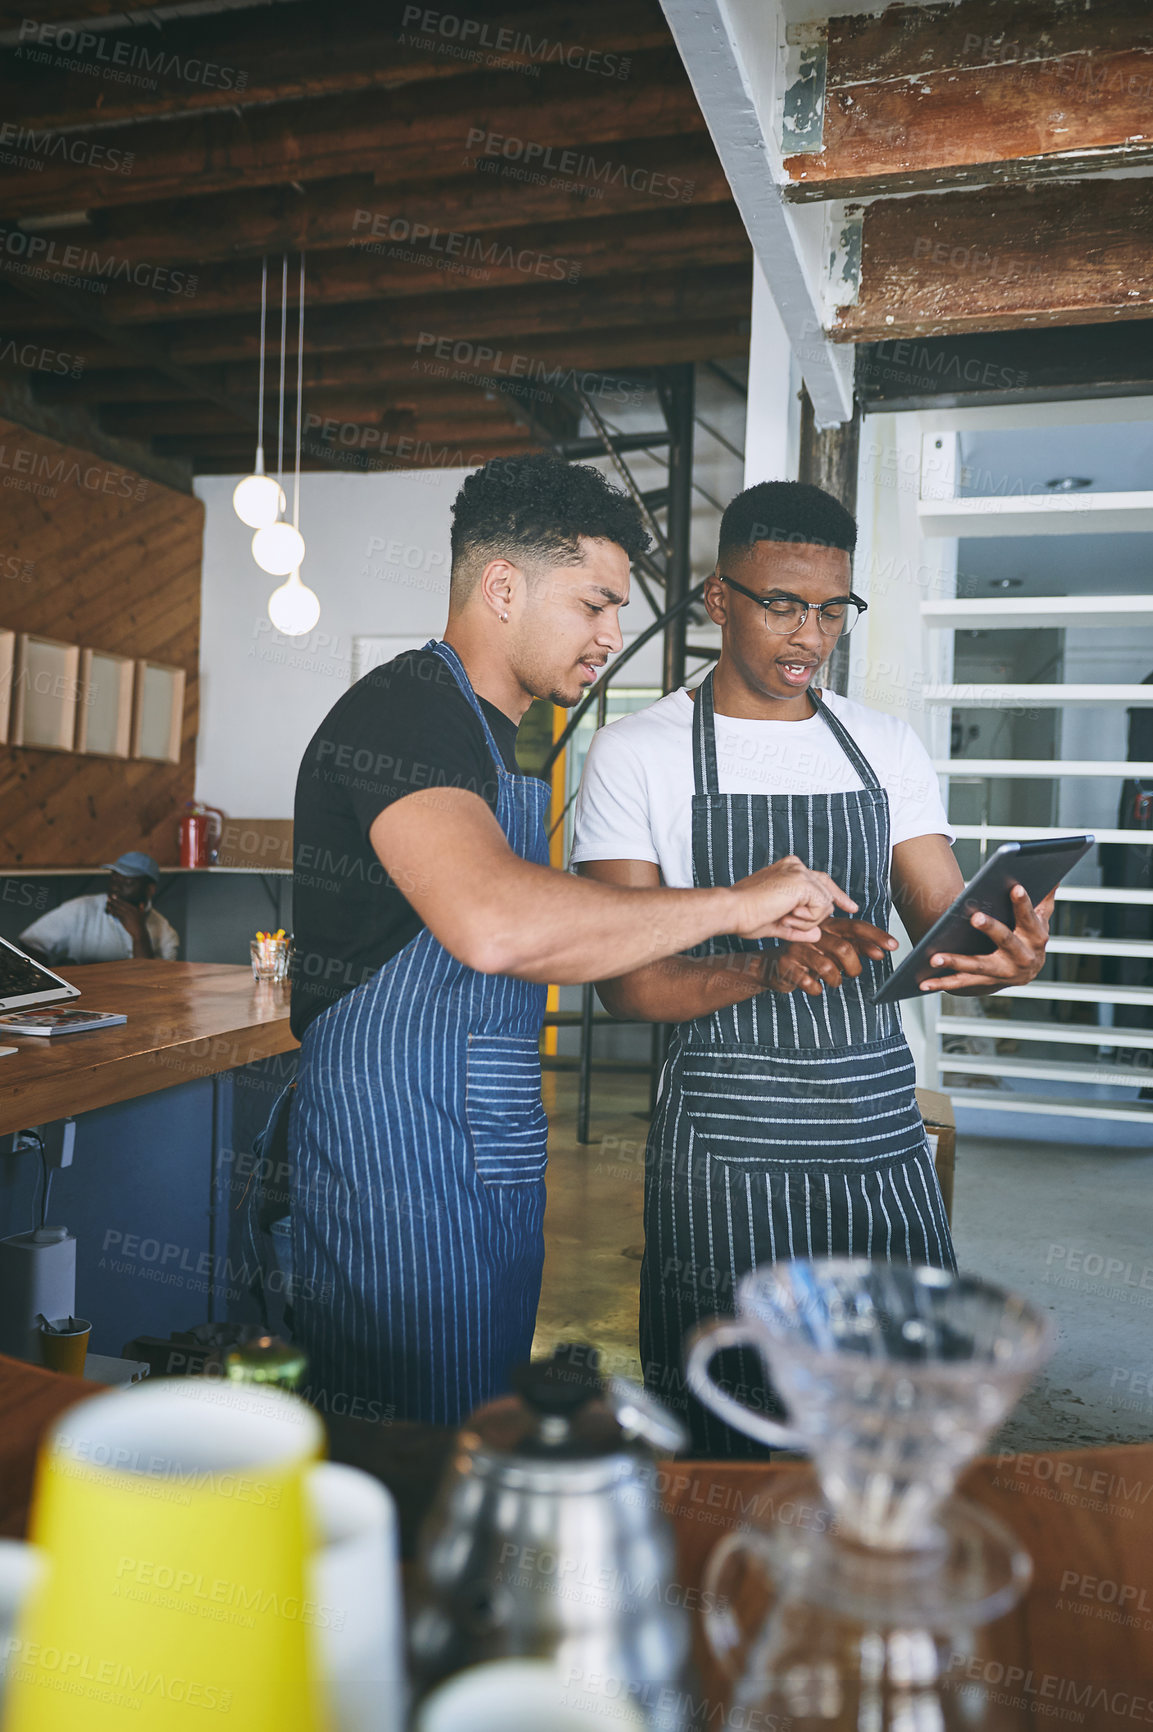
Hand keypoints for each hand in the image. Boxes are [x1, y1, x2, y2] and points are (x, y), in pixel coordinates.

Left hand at [107, 894, 146, 939]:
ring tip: (107, 904)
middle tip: (108, 898)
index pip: (125, 903)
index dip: (118, 899)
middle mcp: (130, 911)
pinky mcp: (123, 921)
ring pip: (117, 910)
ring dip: (112, 907)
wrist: (139, 931)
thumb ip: (141, 908)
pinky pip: (117, 915)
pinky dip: (113, 913)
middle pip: (120, 905)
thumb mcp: (143, 914)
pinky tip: (110, 911)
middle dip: (113, 901)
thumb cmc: (141, 923)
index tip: (113, 896)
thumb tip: (142, 903)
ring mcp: (126, 916)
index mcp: (134, 909)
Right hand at [730, 856, 856, 942]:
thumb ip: (799, 927)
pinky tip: (786, 914)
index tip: (852, 907)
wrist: (732, 911)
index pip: (821, 881)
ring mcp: (800, 872)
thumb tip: (818, 934)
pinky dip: (806, 919)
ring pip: (825, 904)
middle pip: (828, 892)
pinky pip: (822, 908)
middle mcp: (796, 865)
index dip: (838, 896)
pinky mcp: (803, 882)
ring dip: (806, 919)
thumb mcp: (777, 923)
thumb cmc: (745, 916)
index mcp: (788, 869)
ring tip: (781, 915)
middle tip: (786, 917)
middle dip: (817, 914)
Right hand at [764, 917, 896, 996]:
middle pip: (843, 948)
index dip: (876, 936)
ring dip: (836, 980)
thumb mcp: (834, 948)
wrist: (772, 965)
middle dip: (853, 967)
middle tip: (853, 973)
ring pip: (827, 967)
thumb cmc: (809, 955)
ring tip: (834, 981)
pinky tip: (816, 988)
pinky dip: (816, 989)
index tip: (893, 946)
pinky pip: (808, 982)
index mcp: (828, 926)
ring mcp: (798, 949)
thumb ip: (856, 947)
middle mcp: (813, 934)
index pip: (856, 927)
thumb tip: (880, 951)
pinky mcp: (787, 965)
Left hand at [918, 885, 1054, 994]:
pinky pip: (963, 983)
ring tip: (935, 956)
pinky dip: (942, 983)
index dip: (1023, 903)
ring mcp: (1004, 972)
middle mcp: (1022, 957)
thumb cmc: (1029, 937)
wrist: (1027, 972)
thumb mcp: (1040, 918)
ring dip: (956, 962)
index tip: (1015, 887)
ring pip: (979, 965)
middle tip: (975, 916)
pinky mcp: (987, 983)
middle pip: (1005, 940)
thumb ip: (1044, 898)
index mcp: (1036, 936)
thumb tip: (1054, 875)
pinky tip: (924, 982)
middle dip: (991, 928)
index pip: (1029, 917)